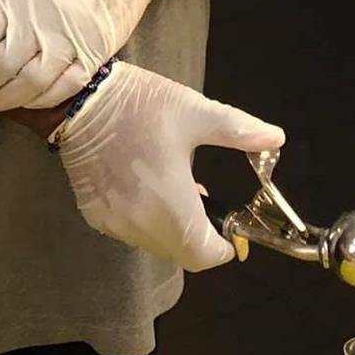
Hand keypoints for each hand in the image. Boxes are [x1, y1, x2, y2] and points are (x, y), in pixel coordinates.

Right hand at [53, 62, 283, 270]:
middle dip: (199, 236)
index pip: (203, 255)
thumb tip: (277, 138)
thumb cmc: (140, 106)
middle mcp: (140, 224)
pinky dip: (144, 219)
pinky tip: (145, 187)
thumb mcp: (194, 112)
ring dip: (171, 228)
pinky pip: (129, 230)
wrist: (77, 99)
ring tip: (175, 188)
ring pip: (154, 244)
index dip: (223, 247)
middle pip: (180, 253)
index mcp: (170, 205)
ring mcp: (113, 222)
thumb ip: (238, 130)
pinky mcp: (93, 214)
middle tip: (204, 201)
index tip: (231, 228)